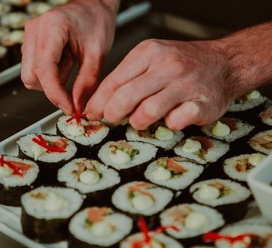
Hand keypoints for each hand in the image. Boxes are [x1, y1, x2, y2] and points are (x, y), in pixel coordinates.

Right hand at [21, 0, 118, 114]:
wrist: (93, 6)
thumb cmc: (96, 21)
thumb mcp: (97, 55)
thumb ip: (86, 83)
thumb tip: (76, 107)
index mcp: (51, 28)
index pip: (44, 70)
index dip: (55, 94)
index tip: (68, 107)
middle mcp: (34, 30)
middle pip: (31, 76)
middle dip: (52, 88)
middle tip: (73, 80)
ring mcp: (30, 36)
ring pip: (30, 75)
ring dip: (50, 80)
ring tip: (70, 63)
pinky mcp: (31, 43)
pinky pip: (33, 69)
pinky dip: (49, 74)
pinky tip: (64, 61)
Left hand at [85, 38, 239, 130]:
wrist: (225, 63)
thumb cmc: (183, 64)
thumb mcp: (152, 59)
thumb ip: (128, 78)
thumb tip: (100, 103)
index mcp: (150, 53)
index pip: (114, 81)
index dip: (98, 101)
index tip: (92, 113)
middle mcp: (167, 66)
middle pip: (125, 97)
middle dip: (112, 114)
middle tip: (112, 119)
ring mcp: (186, 85)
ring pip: (146, 112)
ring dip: (138, 121)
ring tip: (140, 120)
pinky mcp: (202, 104)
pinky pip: (175, 122)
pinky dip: (168, 125)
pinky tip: (169, 120)